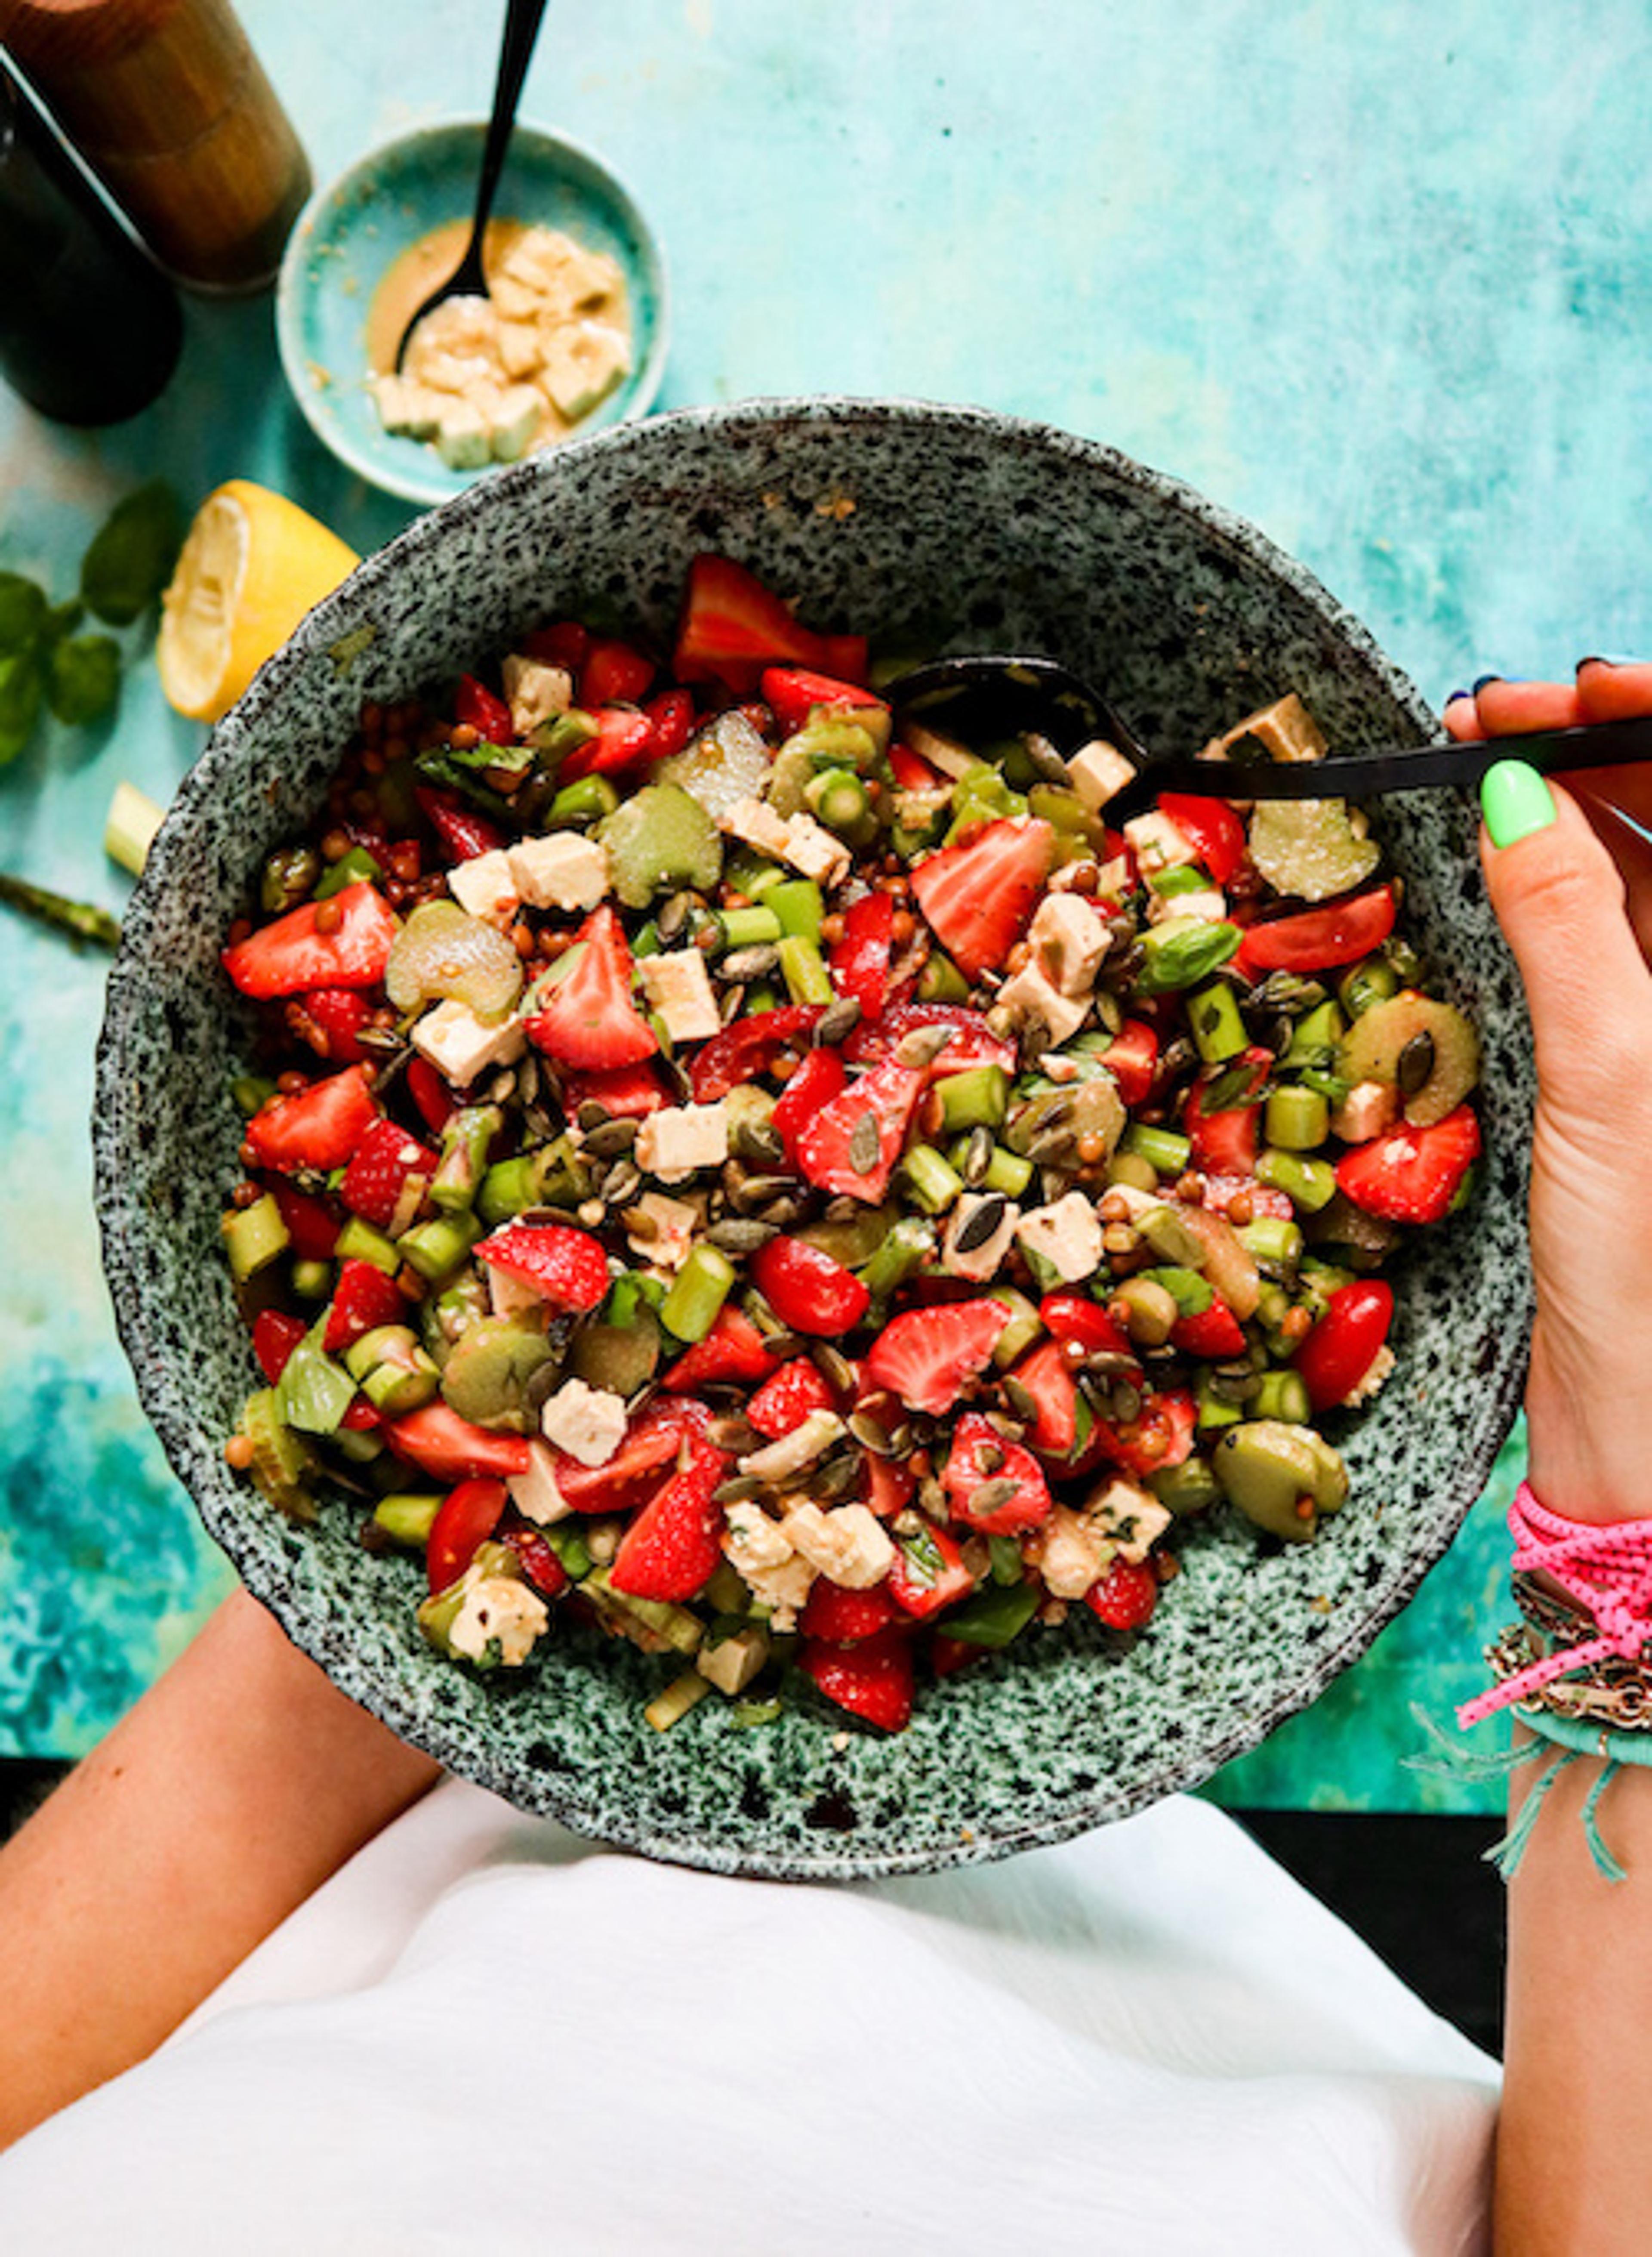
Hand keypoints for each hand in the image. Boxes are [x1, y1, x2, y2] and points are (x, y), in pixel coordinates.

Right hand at [1450, 662, 1651, 1521]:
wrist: (1651, 1426)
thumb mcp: (1611, 1078)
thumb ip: (1571, 923)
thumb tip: (1518, 796)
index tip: (1561, 693)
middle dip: (1601, 753)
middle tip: (1485, 722)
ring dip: (1576, 810)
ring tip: (1476, 771)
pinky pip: (1621, 941)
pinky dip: (1565, 885)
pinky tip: (1507, 857)